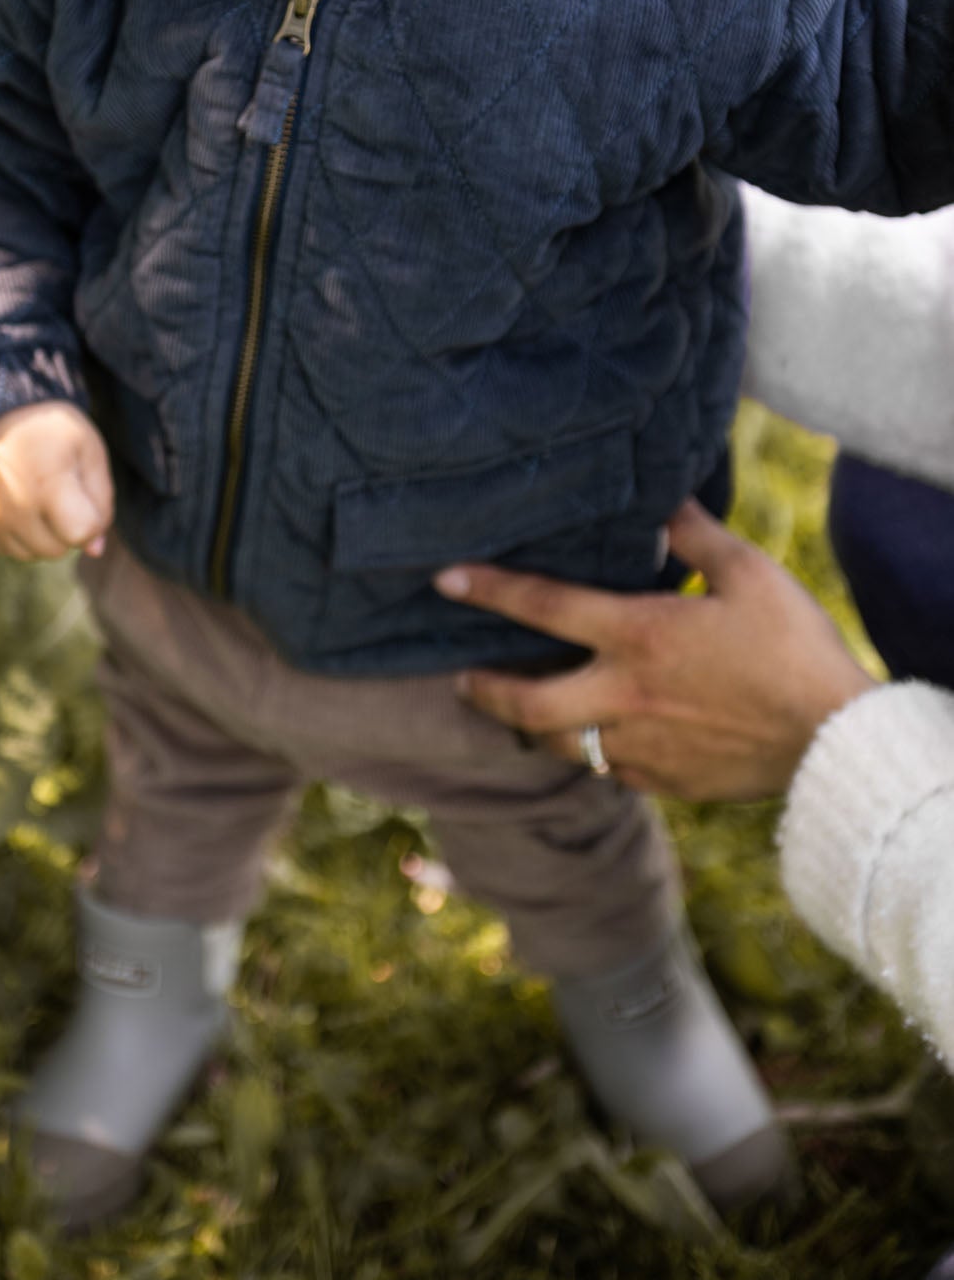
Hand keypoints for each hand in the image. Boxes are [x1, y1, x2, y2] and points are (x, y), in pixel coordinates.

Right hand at [0, 400, 114, 561]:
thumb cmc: (50, 429)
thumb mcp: (88, 449)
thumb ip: (101, 500)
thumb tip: (95, 550)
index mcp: (46, 483)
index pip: (81, 533)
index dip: (93, 519)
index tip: (84, 494)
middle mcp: (11, 506)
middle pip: (57, 549)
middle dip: (67, 527)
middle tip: (59, 490)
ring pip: (32, 554)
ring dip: (44, 534)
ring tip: (38, 494)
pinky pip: (7, 549)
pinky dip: (19, 534)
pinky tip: (19, 501)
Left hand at [437, 499, 877, 800]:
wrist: (834, 741)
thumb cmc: (795, 647)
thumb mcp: (749, 573)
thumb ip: (696, 534)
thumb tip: (661, 498)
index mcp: (638, 634)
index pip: (543, 605)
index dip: (488, 589)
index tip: (445, 579)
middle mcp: (623, 694)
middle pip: (525, 702)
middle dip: (484, 691)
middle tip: (463, 679)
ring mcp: (639, 745)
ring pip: (559, 746)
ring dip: (531, 729)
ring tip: (519, 715)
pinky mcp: (663, 781)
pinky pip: (608, 771)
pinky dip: (592, 755)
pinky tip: (595, 743)